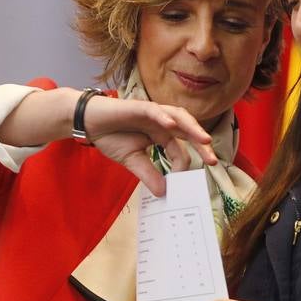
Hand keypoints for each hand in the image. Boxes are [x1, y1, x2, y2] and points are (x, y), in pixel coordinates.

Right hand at [82, 95, 216, 196]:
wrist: (88, 124)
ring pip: (178, 116)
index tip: (184, 180)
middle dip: (201, 144)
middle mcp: (161, 122)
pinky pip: (154, 110)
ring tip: (204, 140)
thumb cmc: (110, 137)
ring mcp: (152, 113)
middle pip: (187, 130)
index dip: (184, 164)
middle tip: (213, 161)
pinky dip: (164, 116)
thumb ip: (149, 174)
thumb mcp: (133, 161)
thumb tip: (163, 193)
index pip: (180, 149)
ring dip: (192, 127)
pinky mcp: (138, 106)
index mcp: (161, 135)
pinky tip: (171, 125)